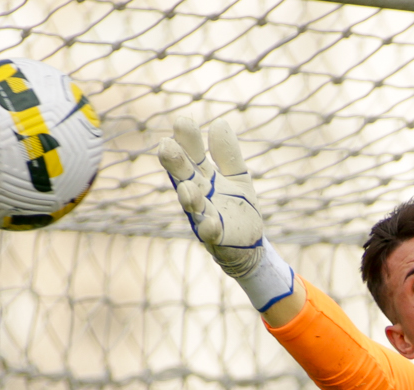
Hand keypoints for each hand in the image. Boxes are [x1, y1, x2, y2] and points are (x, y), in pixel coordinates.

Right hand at [156, 116, 294, 312]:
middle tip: (165, 145)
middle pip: (183, 175)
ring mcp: (204, 215)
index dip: (186, 139)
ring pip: (192, 205)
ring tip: (187, 187)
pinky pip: (210, 232)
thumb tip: (218, 122)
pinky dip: (209, 228)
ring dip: (188, 197)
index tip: (182, 122)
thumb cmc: (237, 207)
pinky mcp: (216, 237)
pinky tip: (211, 223)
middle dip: (174, 162)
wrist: (248, 244)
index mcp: (202, 176)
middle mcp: (198, 194)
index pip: (191, 153)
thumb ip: (228, 153)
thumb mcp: (237, 176)